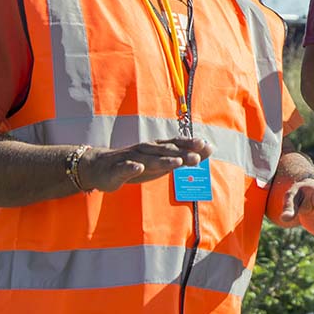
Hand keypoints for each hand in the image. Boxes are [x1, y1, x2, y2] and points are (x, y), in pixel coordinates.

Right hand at [78, 137, 211, 192]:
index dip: (190, 144)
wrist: (102, 168)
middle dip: (182, 152)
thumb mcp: (164, 162)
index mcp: (157, 147)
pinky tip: (139, 168)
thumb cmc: (138, 164)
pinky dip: (132, 167)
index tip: (206, 145)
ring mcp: (132, 158)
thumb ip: (186, 155)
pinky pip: (126, 167)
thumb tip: (210, 148)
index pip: (176, 143)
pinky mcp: (118, 169)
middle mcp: (146, 149)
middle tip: (197, 157)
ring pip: (149, 158)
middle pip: (166, 150)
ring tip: (177, 162)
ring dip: (163, 159)